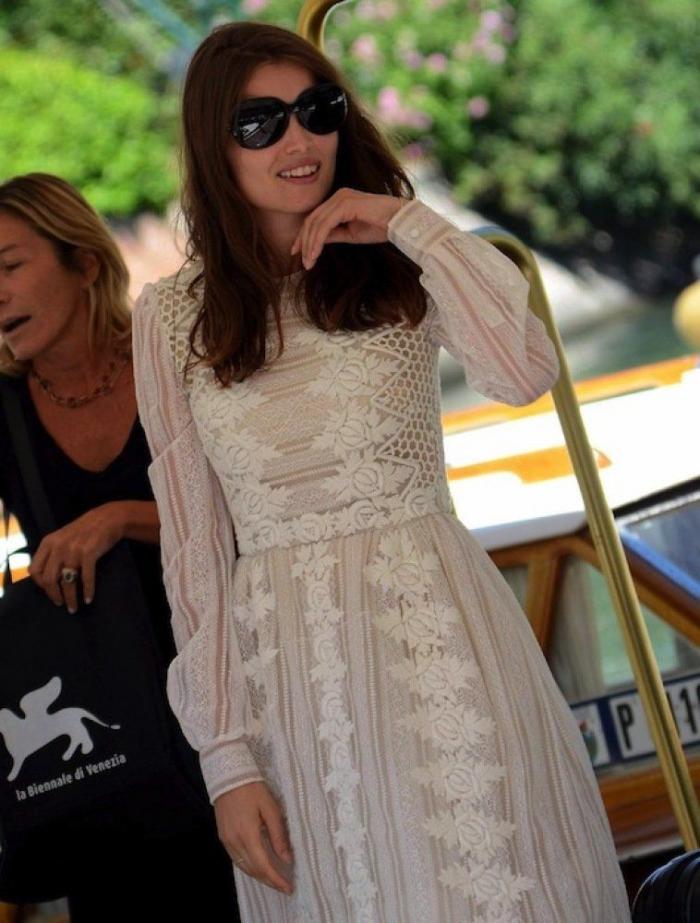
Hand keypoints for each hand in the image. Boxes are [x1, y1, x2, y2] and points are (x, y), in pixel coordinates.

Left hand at [28, 502, 126, 611]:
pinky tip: (88, 599)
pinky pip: (85, 578)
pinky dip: (87, 591)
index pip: (34, 570)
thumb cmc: (85, 530)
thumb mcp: (62, 537)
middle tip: (60, 603)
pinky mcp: (89, 553)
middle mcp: (58, 547)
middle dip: (54, 595)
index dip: (40, 584)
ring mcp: (73, 550)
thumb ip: (52, 553)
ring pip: (67, 582)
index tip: (49, 590)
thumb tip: (47, 577)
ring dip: (70, 599)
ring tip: (73, 608)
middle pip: (49, 579)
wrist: (107, 518)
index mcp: (48, 543)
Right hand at [214, 781, 293, 894]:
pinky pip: (237, 859)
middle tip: (284, 887)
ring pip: (244, 867)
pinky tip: (258, 866)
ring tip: (274, 879)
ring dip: (259, 876)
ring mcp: (226, 841)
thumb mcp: (271, 808)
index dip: (276, 880)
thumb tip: (287, 859)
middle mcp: (234, 842)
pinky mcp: (223, 837)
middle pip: (253, 870)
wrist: (228, 777)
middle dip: (269, 881)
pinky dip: (249, 867)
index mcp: (248, 835)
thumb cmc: (253, 789)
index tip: (289, 888)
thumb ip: (279, 835)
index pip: (263, 866)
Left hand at [291, 188, 406, 269]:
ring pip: (316, 223)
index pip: (315, 217)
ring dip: (310, 245)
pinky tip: (316, 254)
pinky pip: (325, 225)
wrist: (400, 222)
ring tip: (309, 263)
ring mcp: (341, 197)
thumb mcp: (351, 234)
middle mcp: (338, 195)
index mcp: (339, 200)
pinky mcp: (346, 204)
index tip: (298, 253)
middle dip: (303, 242)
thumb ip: (333, 234)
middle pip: (312, 219)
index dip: (304, 236)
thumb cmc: (380, 227)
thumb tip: (316, 242)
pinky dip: (318, 241)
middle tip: (301, 261)